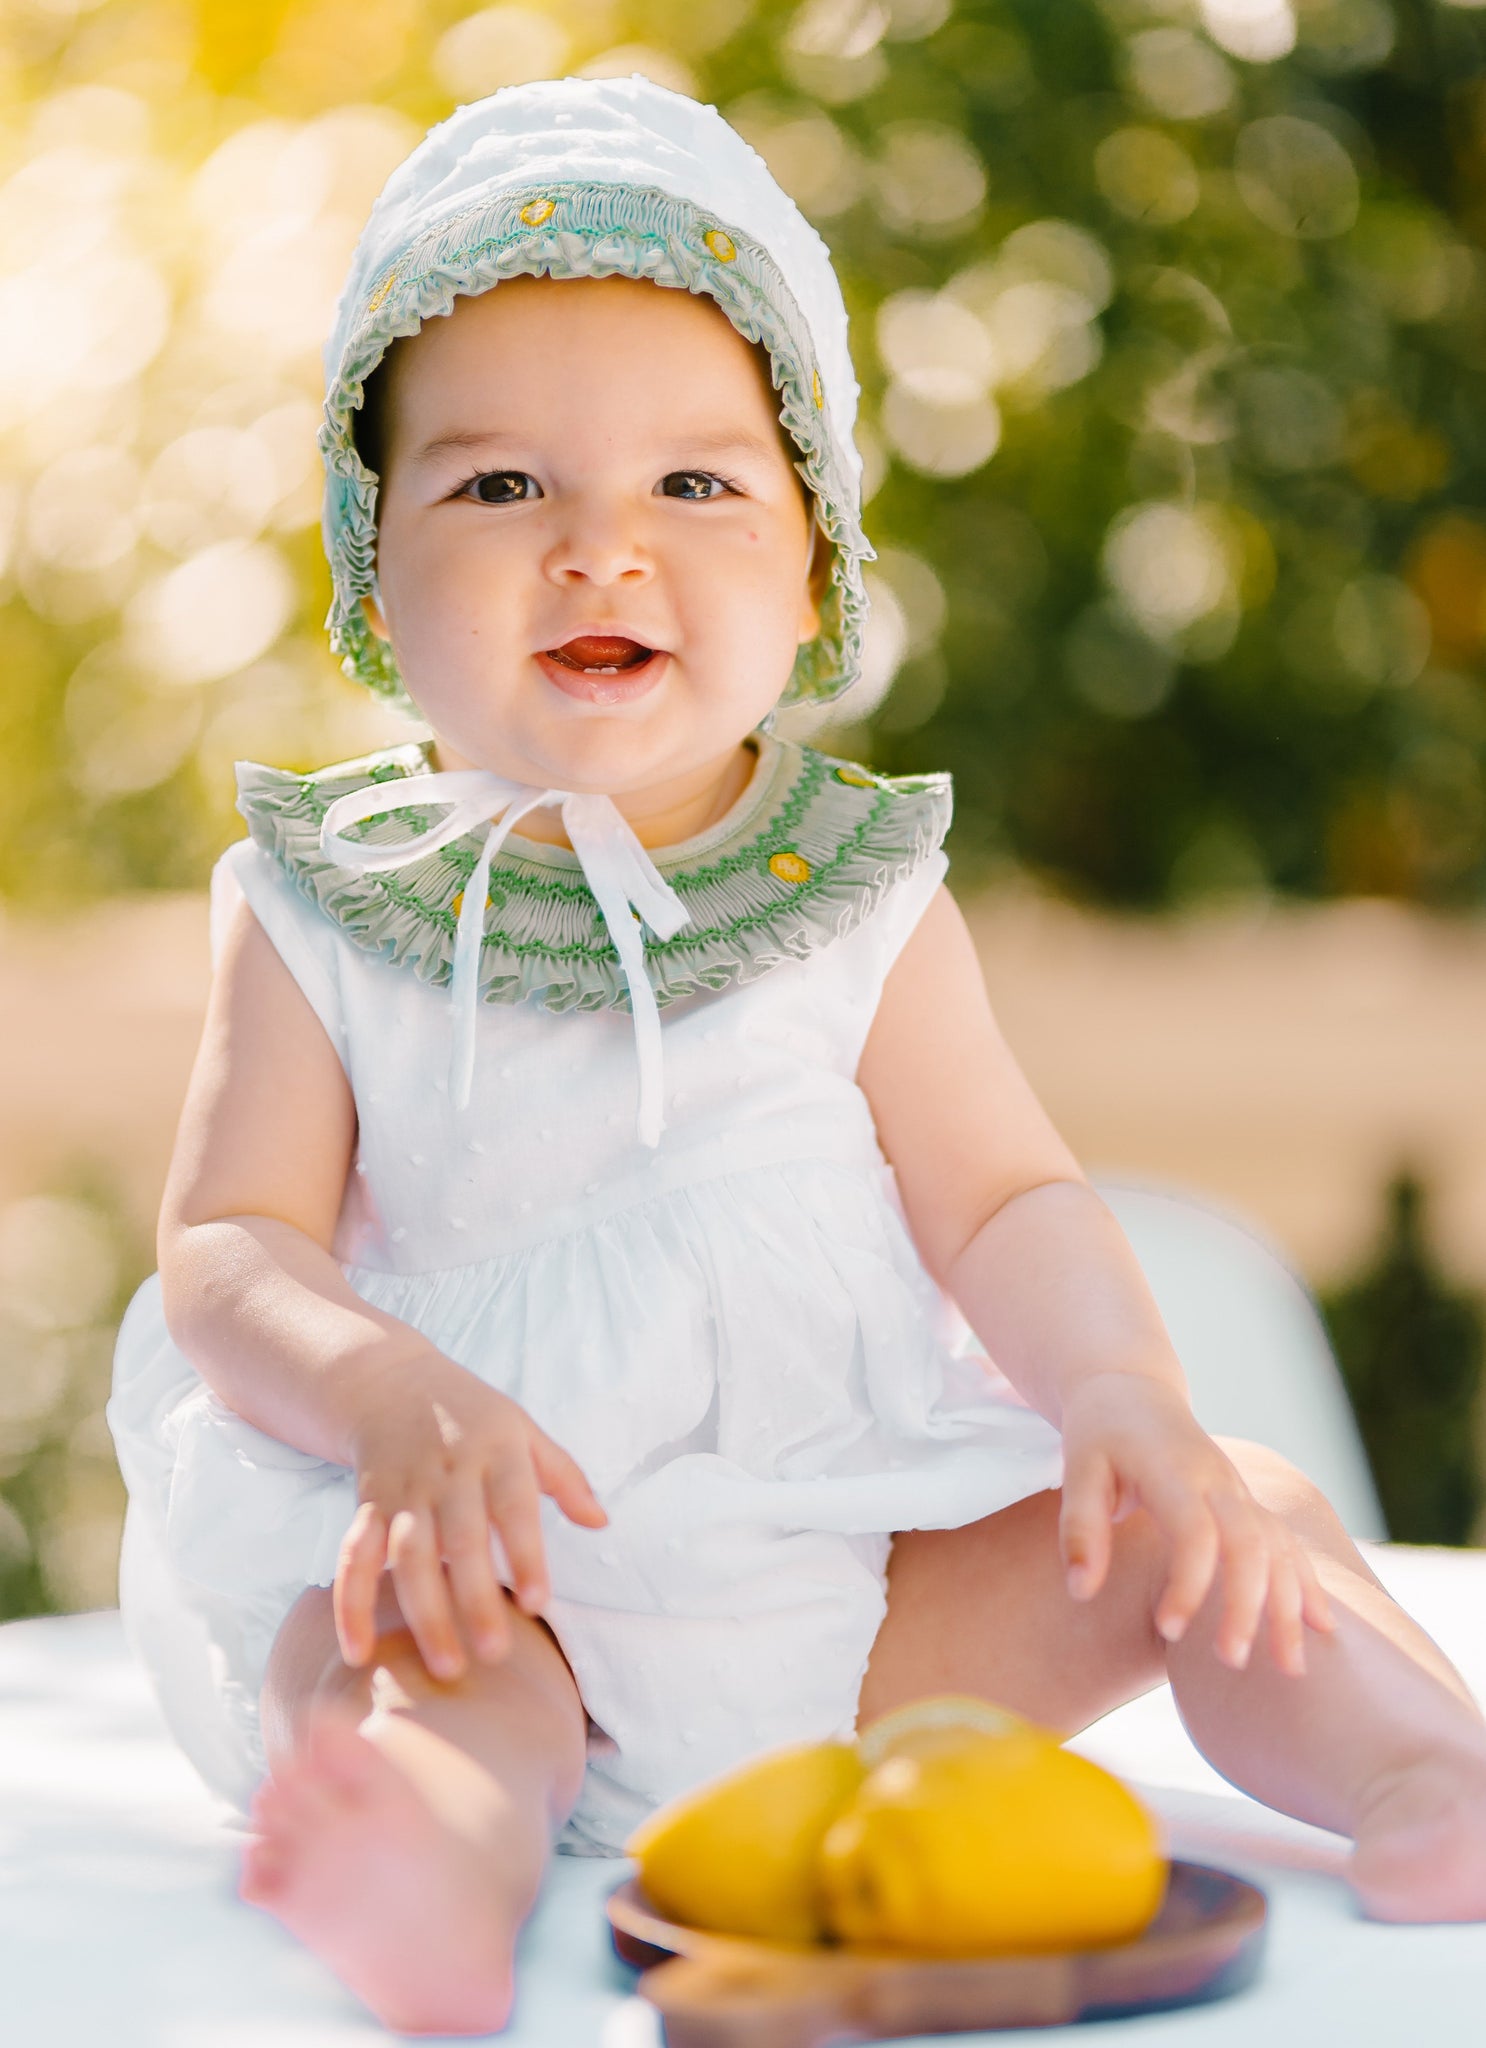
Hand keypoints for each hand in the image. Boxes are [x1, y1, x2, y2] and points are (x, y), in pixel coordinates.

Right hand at [335, 1349, 606, 1679]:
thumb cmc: (472, 1416)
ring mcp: (403, 1491)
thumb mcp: (524, 1429)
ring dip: (423, 1613)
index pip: (514, 1506)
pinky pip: (353, 1558)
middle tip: (494, 1654)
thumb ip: (563, 1477)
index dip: (526, 1554)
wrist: (390, 1384)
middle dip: (474, 1599)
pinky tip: (357, 1652)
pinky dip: (350, 1605)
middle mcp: (447, 1473)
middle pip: (460, 1541)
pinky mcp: (366, 1507)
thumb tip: (601, 1523)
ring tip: (446, 1666)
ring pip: (408, 1557)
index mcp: (495, 1451)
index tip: (539, 1603)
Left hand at [1057, 1373, 1335, 1675]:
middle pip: (1249, 1544)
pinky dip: (1306, 1584)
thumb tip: (1081, 1592)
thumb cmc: (1100, 1436)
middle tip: (1231, 1661)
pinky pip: (1286, 1543)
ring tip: (1290, 1669)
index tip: (1169, 1631)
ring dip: (1288, 1606)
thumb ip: (1079, 1528)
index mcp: (1172, 1471)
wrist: (1134, 1391)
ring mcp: (1239, 1492)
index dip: (1189, 1584)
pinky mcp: (1247, 1503)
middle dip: (1247, 1605)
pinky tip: (1322, 1628)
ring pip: (1279, 1547)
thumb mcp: (1076, 1470)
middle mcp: (1217, 1481)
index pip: (1195, 1532)